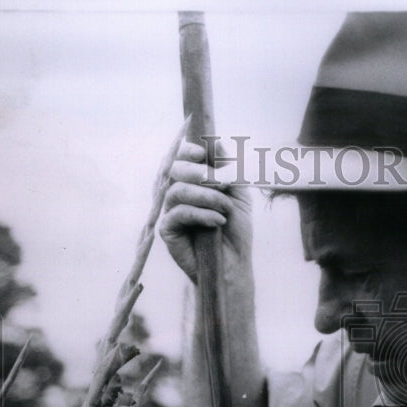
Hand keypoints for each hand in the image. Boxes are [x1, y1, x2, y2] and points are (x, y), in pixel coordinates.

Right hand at [159, 141, 252, 281]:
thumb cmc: (235, 231)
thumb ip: (230, 170)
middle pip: (174, 170)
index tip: (204, 154)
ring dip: (206, 196)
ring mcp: (171, 212)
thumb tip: (217, 142)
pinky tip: (217, 222)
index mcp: (193, 183)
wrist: (234, 264)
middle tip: (219, 182)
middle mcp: (179, 195)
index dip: (188, 151)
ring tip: (225, 209)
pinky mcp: (167, 231)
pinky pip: (178, 213)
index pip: (181, 158)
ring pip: (177, 191)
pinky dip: (200, 214)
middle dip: (198, 172)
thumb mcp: (239, 196)